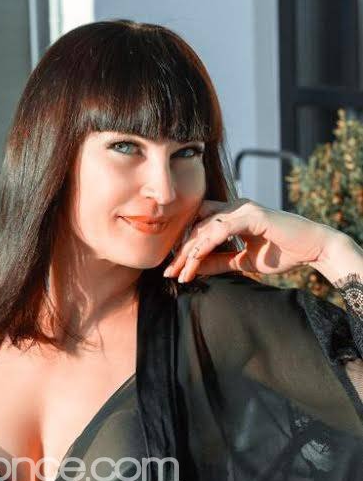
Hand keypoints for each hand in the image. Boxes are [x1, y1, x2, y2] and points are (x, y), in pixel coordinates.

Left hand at [163, 197, 341, 282]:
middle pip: (197, 227)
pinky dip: (205, 246)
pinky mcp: (252, 215)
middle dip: (181, 252)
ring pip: (205, 229)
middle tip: (168, 273)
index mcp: (233, 215)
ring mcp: (244, 209)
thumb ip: (220, 261)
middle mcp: (235, 208)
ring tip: (179, 273)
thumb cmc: (282, 252)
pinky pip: (220, 230)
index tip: (173, 270)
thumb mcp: (243, 261)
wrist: (312, 248)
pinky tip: (194, 260)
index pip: (200, 228)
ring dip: (189, 253)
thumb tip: (194, 267)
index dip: (184, 248)